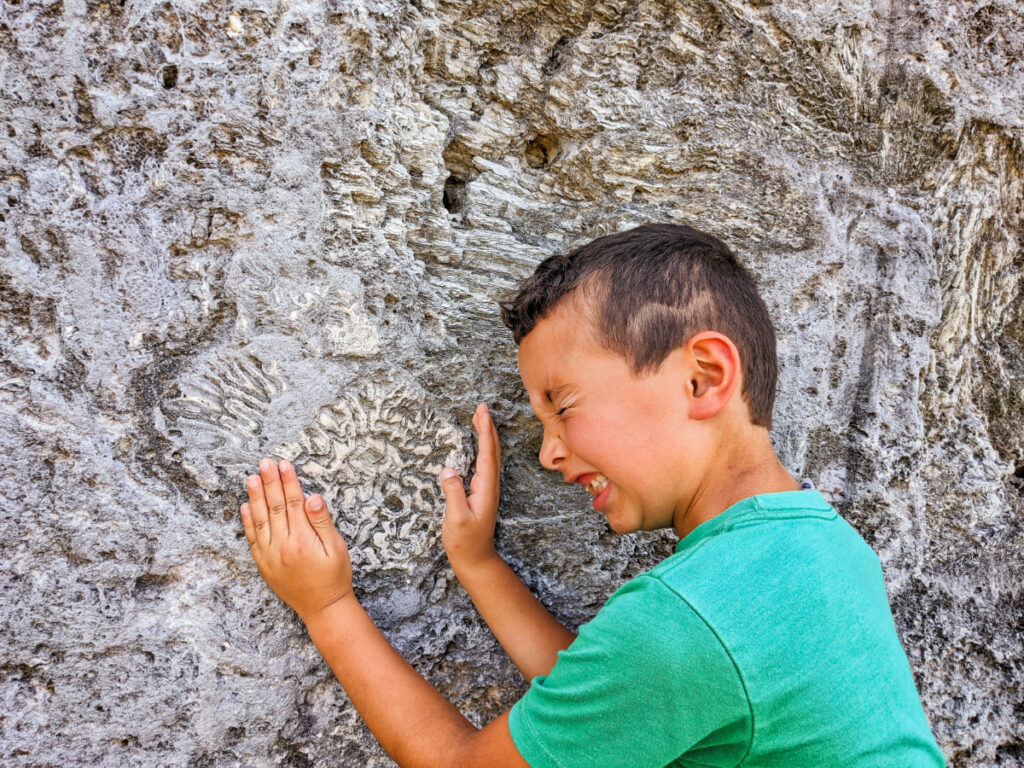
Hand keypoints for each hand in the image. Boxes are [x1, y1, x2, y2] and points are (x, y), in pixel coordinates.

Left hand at [240, 458, 353, 623]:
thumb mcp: (336, 548)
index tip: (284, 464)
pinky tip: (245, 506)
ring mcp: (270, 556)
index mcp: (302, 540)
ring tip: (251, 478)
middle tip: (265, 463)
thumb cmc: (334, 577)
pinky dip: (248, 522)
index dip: (288, 481)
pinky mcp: (263, 565)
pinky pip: (253, 539)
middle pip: (275, 507)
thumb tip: (312, 498)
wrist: (322, 608)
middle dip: (270, 483)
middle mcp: (282, 546)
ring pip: (260, 520)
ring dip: (255, 497)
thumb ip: (322, 522)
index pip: (293, 502)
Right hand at [441, 403, 500, 571]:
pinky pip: (484, 464)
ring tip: (479, 418)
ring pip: (490, 456)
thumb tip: (448, 471)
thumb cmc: (465, 542)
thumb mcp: (456, 519)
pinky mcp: (481, 493)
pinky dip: (483, 448)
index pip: (487, 453)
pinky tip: (478, 444)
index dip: (485, 431)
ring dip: (486, 435)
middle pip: (492, 450)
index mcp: (485, 488)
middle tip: (481, 407)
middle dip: (487, 427)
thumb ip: (453, 494)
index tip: (481, 412)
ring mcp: (487, 489)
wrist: (475, 559)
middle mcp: (490, 486)